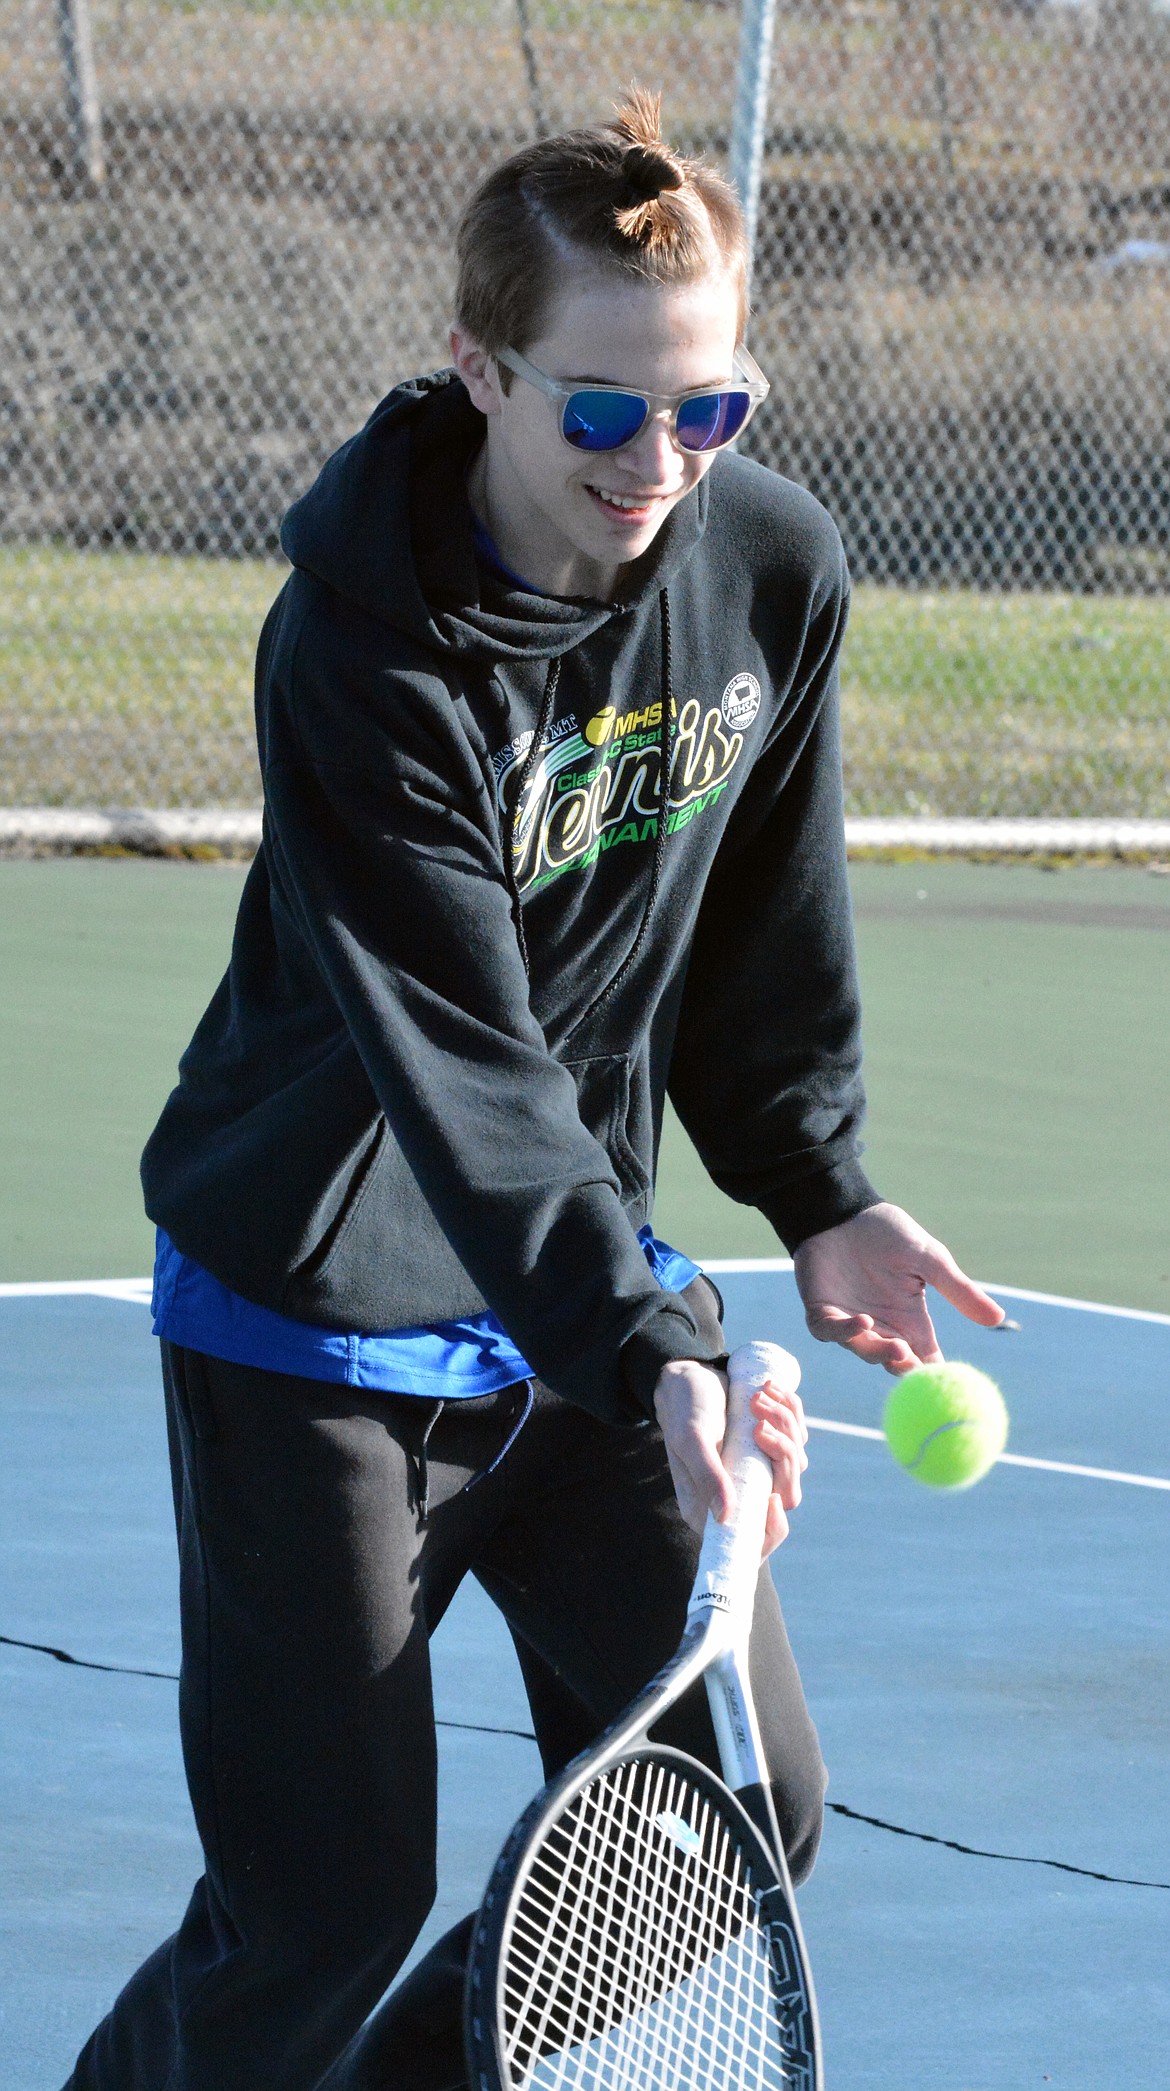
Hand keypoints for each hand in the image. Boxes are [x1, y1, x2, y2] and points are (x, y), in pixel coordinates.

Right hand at [653, 1358, 807, 1557]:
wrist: (689, 1375)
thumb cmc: (682, 1407)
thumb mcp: (691, 1439)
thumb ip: (707, 1476)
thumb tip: (725, 1518)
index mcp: (709, 1506)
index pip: (753, 1540)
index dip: (772, 1528)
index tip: (772, 1497)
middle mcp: (737, 1492)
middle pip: (785, 1495)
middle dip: (783, 1455)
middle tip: (759, 1424)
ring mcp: (757, 1469)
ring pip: (795, 1463)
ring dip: (785, 1425)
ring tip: (757, 1397)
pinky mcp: (769, 1447)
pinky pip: (797, 1438)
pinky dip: (791, 1412)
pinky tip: (771, 1390)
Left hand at [793, 1201, 1004, 1374]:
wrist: (843, 1210)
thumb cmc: (887, 1232)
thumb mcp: (929, 1260)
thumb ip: (959, 1290)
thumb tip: (999, 1318)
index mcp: (910, 1320)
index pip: (925, 1359)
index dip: (935, 1373)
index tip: (949, 1380)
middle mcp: (882, 1328)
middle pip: (895, 1362)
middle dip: (905, 1368)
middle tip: (916, 1364)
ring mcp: (850, 1323)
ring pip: (865, 1351)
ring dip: (879, 1353)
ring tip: (898, 1347)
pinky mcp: (823, 1313)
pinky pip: (832, 1332)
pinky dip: (847, 1332)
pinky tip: (865, 1322)